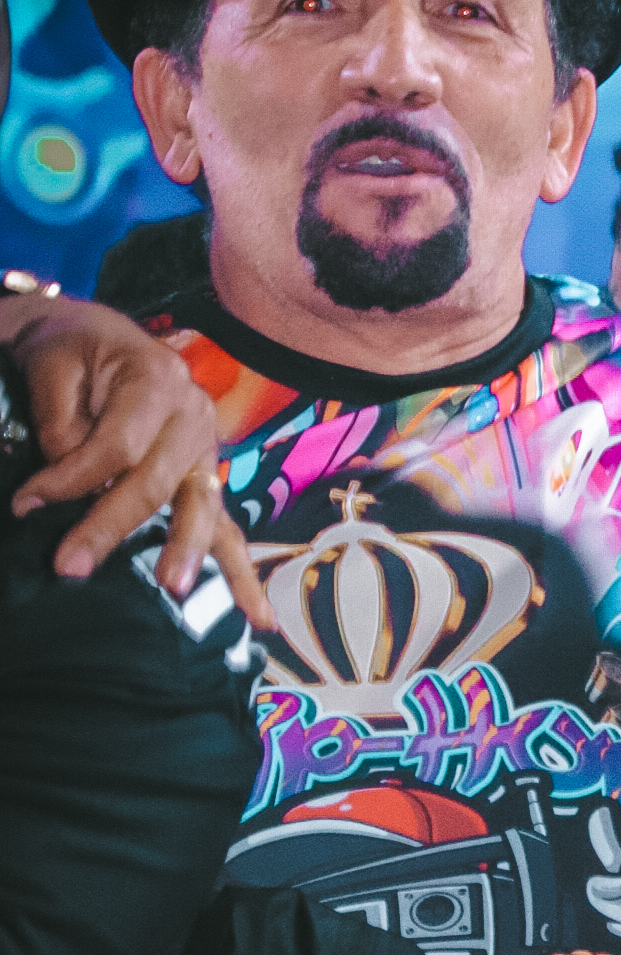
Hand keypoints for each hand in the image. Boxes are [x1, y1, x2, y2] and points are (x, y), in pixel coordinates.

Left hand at [0, 294, 271, 624]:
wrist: (101, 337)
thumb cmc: (74, 351)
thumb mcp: (54, 367)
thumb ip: (62, 422)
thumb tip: (72, 480)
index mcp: (158, 379)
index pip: (117, 444)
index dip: (69, 478)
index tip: (25, 503)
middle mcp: (194, 415)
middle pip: (156, 482)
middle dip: (111, 528)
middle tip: (68, 566)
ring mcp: (206, 451)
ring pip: (202, 508)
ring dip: (187, 551)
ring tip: (174, 589)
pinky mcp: (203, 479)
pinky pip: (228, 530)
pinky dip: (242, 574)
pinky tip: (261, 617)